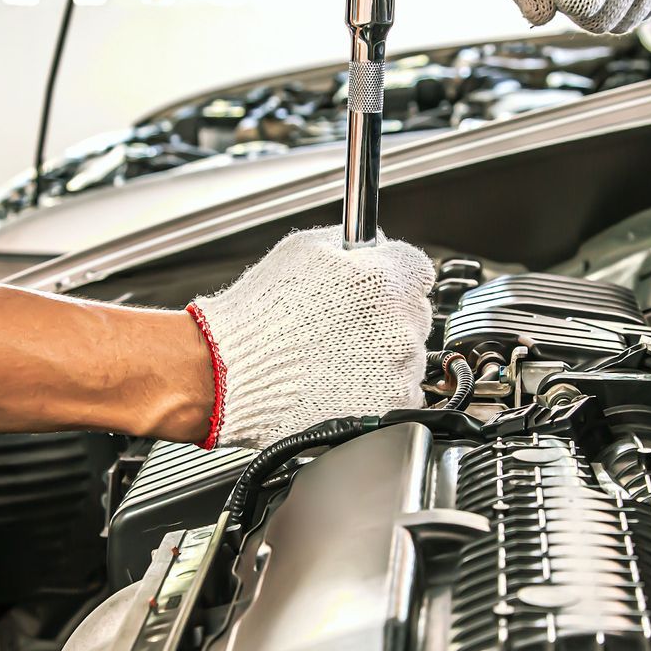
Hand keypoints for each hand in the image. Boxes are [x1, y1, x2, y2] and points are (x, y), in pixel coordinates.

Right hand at [186, 227, 434, 447]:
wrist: (232, 374)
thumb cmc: (259, 316)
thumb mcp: (303, 249)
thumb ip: (352, 242)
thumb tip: (375, 244)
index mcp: (383, 280)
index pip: (418, 270)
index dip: (394, 276)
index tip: (381, 286)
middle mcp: (398, 326)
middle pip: (413, 314)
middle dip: (386, 316)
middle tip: (345, 326)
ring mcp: (396, 372)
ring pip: (408, 357)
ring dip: (383, 355)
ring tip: (336, 356)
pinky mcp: (385, 408)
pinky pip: (399, 394)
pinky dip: (378, 389)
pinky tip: (343, 382)